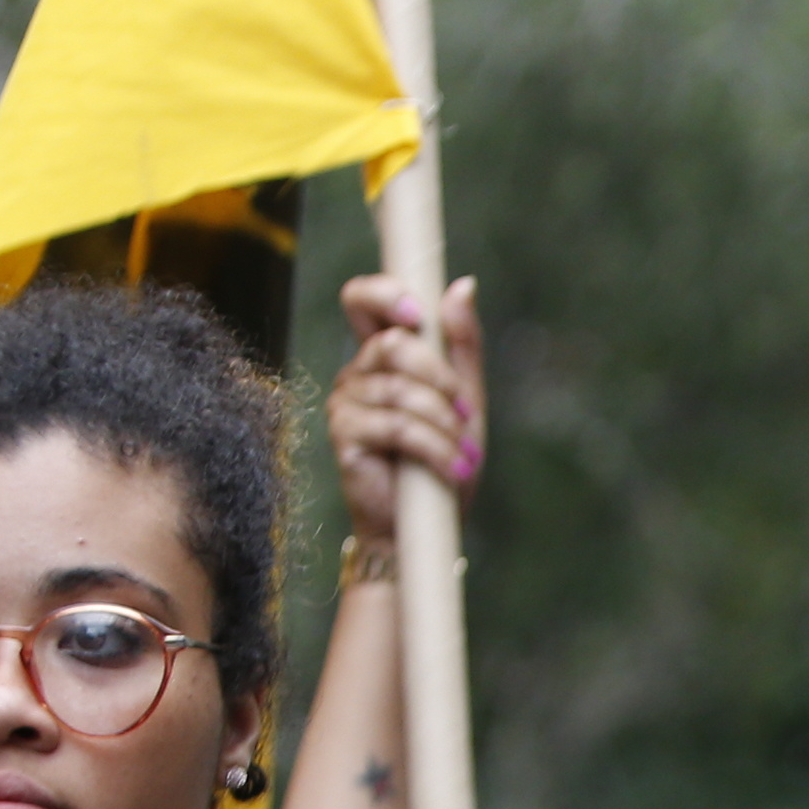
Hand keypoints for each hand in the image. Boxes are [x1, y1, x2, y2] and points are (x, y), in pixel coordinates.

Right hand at [330, 272, 485, 549]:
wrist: (429, 523)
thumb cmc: (444, 457)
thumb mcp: (465, 398)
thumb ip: (461, 344)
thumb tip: (463, 285)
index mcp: (384, 354)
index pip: (362, 300)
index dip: (384, 294)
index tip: (418, 313)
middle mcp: (358, 372)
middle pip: (391, 344)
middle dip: (439, 378)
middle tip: (465, 412)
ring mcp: (345, 403)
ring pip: (399, 391)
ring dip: (444, 424)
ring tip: (464, 454)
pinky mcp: (344, 437)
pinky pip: (395, 427)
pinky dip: (435, 448)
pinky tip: (454, 468)